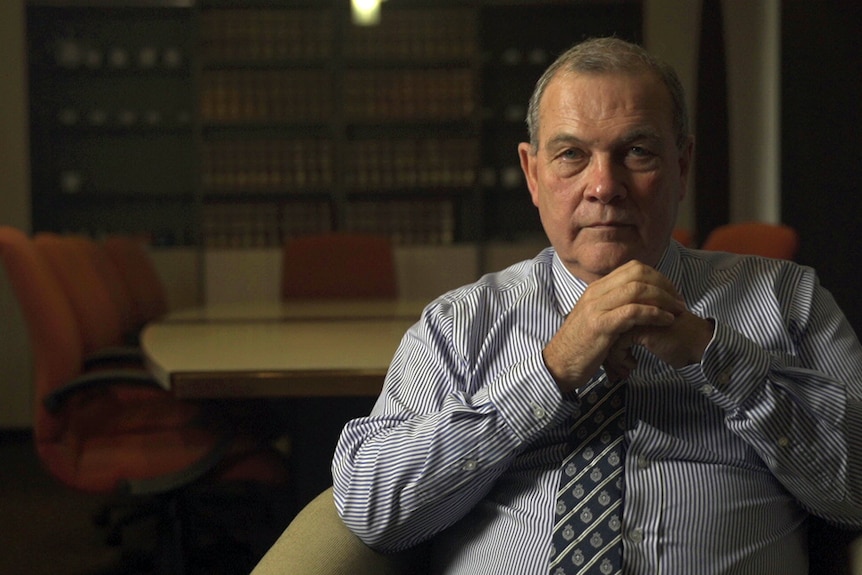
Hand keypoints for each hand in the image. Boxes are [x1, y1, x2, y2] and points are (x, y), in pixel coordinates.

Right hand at [543, 260, 686, 392]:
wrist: (558, 364)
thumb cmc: (580, 346)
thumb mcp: (595, 318)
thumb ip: (612, 306)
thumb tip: (635, 302)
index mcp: (596, 288)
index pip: (633, 268)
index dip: (658, 277)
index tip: (671, 293)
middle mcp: (596, 293)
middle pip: (638, 274)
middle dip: (665, 286)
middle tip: (679, 302)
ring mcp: (597, 308)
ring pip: (638, 289)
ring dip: (664, 299)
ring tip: (677, 312)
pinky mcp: (601, 326)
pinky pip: (633, 311)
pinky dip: (654, 314)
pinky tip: (666, 321)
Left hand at [608, 310, 714, 376]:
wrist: (699, 344)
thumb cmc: (676, 340)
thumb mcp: (648, 331)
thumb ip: (630, 330)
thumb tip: (609, 348)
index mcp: (631, 302)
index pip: (607, 321)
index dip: (607, 343)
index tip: (612, 362)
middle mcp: (632, 305)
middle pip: (606, 328)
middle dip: (607, 352)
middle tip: (612, 370)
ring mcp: (636, 314)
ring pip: (609, 336)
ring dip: (613, 357)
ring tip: (622, 370)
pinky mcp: (641, 327)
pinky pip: (618, 344)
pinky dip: (621, 358)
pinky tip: (632, 365)